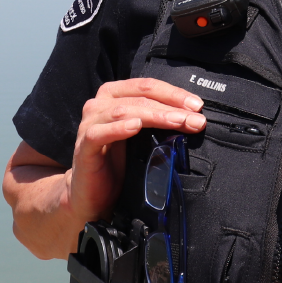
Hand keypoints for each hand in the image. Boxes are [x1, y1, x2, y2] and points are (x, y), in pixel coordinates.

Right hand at [70, 78, 205, 228]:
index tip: (198, 105)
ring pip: (124, 110)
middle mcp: (100, 104)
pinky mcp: (83, 146)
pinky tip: (135, 127)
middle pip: (140, 95)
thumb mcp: (143, 138)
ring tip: (177, 122)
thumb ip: (159, 122)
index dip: (174, 93)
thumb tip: (194, 117)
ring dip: (154, 116)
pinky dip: (119, 128)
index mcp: (115, 95)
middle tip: (194, 118)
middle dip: (171, 106)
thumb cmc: (119, 163)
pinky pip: (100, 132)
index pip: (148, 85)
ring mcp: (89, 123)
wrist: (91, 196)